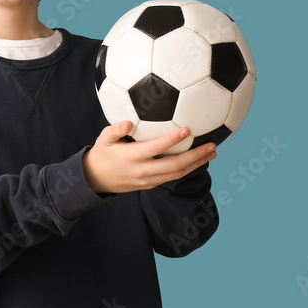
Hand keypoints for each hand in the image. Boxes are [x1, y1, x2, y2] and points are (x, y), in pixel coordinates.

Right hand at [81, 121, 215, 193]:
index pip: (156, 148)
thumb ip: (115, 129)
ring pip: (177, 174)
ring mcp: (148, 180)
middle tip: (212, 146)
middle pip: (174, 165)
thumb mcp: (103, 139)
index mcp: (132, 157)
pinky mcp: (150, 185)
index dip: (173, 139)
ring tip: (211, 154)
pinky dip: (187, 169)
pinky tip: (196, 161)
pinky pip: (172, 177)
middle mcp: (143, 170)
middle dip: (195, 156)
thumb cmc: (102, 154)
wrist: (95, 179)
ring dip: (196, 164)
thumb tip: (127, 122)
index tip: (188, 130)